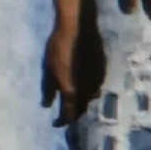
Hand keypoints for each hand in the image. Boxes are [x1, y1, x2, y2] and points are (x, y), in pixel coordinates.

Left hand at [43, 0, 105, 128]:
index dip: (62, 121)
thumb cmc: (58, 46)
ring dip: (82, 102)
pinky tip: (83, 87)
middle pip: (81, 108)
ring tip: (74, 101)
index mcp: (72, 90)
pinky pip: (96, 87)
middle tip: (65, 114)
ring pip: (91, 98)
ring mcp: (97, 79)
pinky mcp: (103, 69)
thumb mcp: (48, 68)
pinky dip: (89, 91)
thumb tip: (47, 105)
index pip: (68, 114)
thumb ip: (49, 89)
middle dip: (73, 113)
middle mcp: (87, 89)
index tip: (55, 123)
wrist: (77, 26)